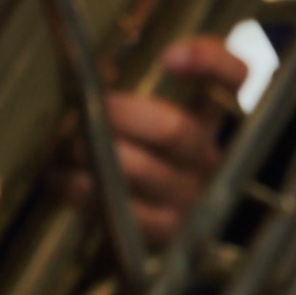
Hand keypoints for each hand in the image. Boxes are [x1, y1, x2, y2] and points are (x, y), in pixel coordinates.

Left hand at [59, 37, 245, 249]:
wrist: (184, 220)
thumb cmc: (169, 153)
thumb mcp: (179, 113)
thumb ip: (163, 78)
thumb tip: (131, 60)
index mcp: (222, 119)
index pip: (234, 80)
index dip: (209, 63)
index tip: (168, 57)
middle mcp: (212, 159)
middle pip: (174, 129)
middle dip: (122, 114)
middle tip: (86, 107)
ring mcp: (190, 201)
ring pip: (142, 170)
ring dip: (96, 151)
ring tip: (67, 141)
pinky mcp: (163, 237)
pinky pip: (121, 212)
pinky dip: (84, 191)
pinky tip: (61, 178)